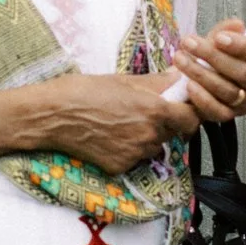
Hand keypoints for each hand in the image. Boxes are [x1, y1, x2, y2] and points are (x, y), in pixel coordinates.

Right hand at [24, 72, 185, 173]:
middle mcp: (149, 135)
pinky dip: (127, 149)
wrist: (53, 115)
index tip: (181, 108)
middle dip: (165, 123)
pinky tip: (109, 136)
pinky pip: (134, 159)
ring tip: (122, 122)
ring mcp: (135, 154)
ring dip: (146, 137)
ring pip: (153, 146)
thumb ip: (156, 83)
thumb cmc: (85, 90)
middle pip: (173, 133)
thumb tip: (177, 77)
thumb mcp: (124, 80)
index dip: (189, 113)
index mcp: (154, 110)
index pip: (191, 119)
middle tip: (144, 111)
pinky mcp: (120, 167)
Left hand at [167, 20, 245, 125]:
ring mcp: (244, 103)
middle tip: (188, 42)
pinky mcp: (228, 116)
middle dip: (213, 56)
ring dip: (201, 74)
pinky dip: (202, 98)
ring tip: (180, 58)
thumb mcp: (219, 41)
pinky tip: (187, 84)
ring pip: (228, 91)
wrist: (199, 79)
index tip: (218, 37)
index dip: (241, 46)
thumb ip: (226, 32)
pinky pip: (218, 111)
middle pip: (242, 73)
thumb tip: (237, 24)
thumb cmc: (215, 58)